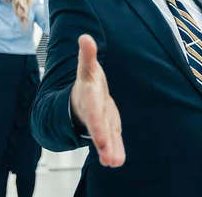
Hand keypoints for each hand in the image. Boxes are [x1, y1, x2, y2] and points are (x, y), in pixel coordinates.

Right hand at [70, 35, 124, 166]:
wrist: (84, 94)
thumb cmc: (88, 80)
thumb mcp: (88, 67)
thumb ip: (87, 55)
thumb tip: (85, 37)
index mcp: (89, 98)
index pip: (94, 113)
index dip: (96, 125)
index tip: (100, 138)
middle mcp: (93, 113)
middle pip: (99, 129)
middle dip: (103, 143)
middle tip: (108, 159)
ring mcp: (100, 122)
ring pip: (106, 137)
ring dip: (110, 150)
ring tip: (114, 163)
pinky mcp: (108, 126)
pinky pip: (112, 139)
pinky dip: (115, 149)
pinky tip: (118, 161)